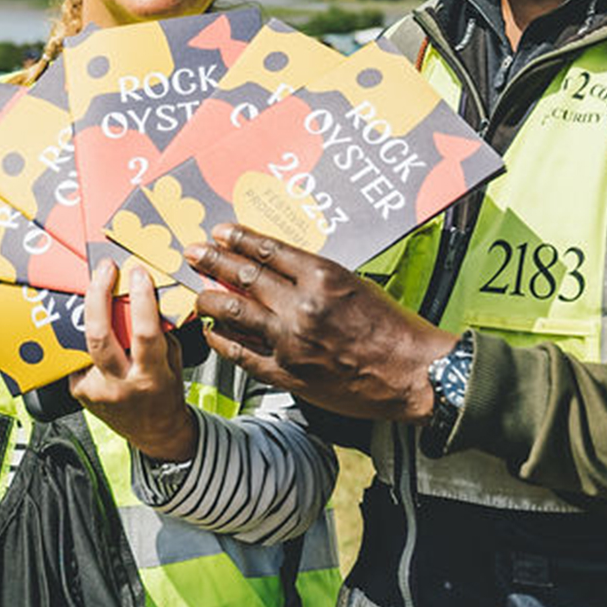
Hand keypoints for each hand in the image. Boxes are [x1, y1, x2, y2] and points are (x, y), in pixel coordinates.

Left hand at [67, 259, 197, 460]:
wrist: (155, 433)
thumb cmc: (165, 394)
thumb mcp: (173, 361)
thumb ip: (159, 332)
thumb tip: (143, 296)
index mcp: (149, 377)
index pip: (143, 333)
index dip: (141, 300)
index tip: (138, 273)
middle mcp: (119, 385)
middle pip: (99, 336)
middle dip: (99, 296)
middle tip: (105, 270)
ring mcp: (95, 390)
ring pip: (83, 341)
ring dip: (89, 312)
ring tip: (94, 289)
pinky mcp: (79, 392)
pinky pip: (78, 354)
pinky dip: (84, 338)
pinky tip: (91, 326)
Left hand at [187, 223, 456, 422]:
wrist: (412, 373)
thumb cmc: (389, 326)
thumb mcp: (353, 284)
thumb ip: (312, 277)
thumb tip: (271, 268)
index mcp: (322, 276)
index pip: (267, 250)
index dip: (238, 239)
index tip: (220, 233)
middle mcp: (302, 306)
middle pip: (244, 277)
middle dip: (213, 262)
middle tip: (193, 253)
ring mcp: (292, 342)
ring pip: (235, 314)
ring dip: (209, 300)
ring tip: (196, 293)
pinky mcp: (289, 374)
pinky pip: (243, 355)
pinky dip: (224, 341)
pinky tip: (212, 332)